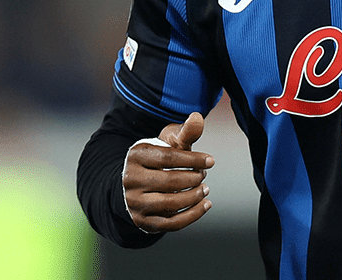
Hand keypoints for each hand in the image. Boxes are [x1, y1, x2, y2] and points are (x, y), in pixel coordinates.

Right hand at [122, 111, 214, 232]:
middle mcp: (130, 180)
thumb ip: (186, 132)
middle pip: (169, 182)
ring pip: (169, 204)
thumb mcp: (169, 141)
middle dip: (193, 179)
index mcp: (136, 156)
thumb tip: (198, 117)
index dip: (193, 159)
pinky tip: (206, 204)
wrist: (138, 181)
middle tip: (203, 175)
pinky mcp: (142, 221)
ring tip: (205, 188)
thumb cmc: (159, 157)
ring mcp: (134, 203)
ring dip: (193, 197)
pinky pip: (170, 224)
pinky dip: (192, 215)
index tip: (211, 161)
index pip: (167, 158)